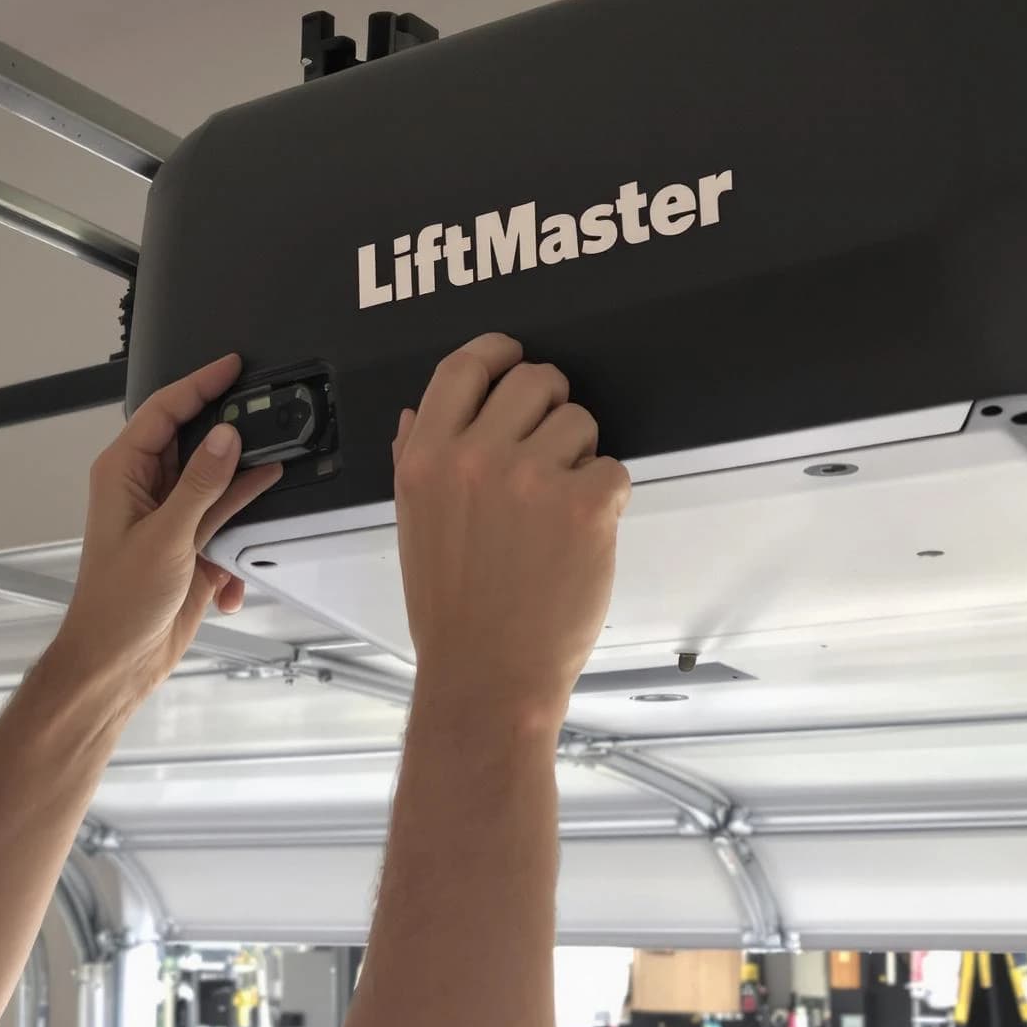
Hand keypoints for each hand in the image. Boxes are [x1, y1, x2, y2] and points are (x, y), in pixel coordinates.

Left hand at [51, 354, 281, 704]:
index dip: (199, 384)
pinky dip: (237, 538)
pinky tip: (233, 567)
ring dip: (241, 488)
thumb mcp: (165, 537)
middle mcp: (145, 488)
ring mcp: (170, 516)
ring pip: (217, 481)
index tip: (232, 366)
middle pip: (195, 440)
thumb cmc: (117, 603)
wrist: (119, 660)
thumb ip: (201, 484)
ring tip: (272, 471)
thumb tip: (227, 439)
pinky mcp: (190, 544)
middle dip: (229, 435)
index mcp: (123, 473)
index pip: (164, 410)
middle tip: (264, 416)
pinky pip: (226, 521)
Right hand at [393, 333, 628, 726]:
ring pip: (581, 421)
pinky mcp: (586, 503)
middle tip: (551, 450)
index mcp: (426, 456)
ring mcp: (532, 477)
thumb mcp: (413, 525)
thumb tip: (416, 414)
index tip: (514, 357)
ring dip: (581, 456)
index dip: (498, 352)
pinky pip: (614, 468)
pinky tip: (579, 539)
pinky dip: (606, 500)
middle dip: (551, 406)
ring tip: (558, 511)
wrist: (487, 675)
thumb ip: (416, 460)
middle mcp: (475, 456)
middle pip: (534, 380)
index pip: (465, 366)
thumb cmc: (451, 610)